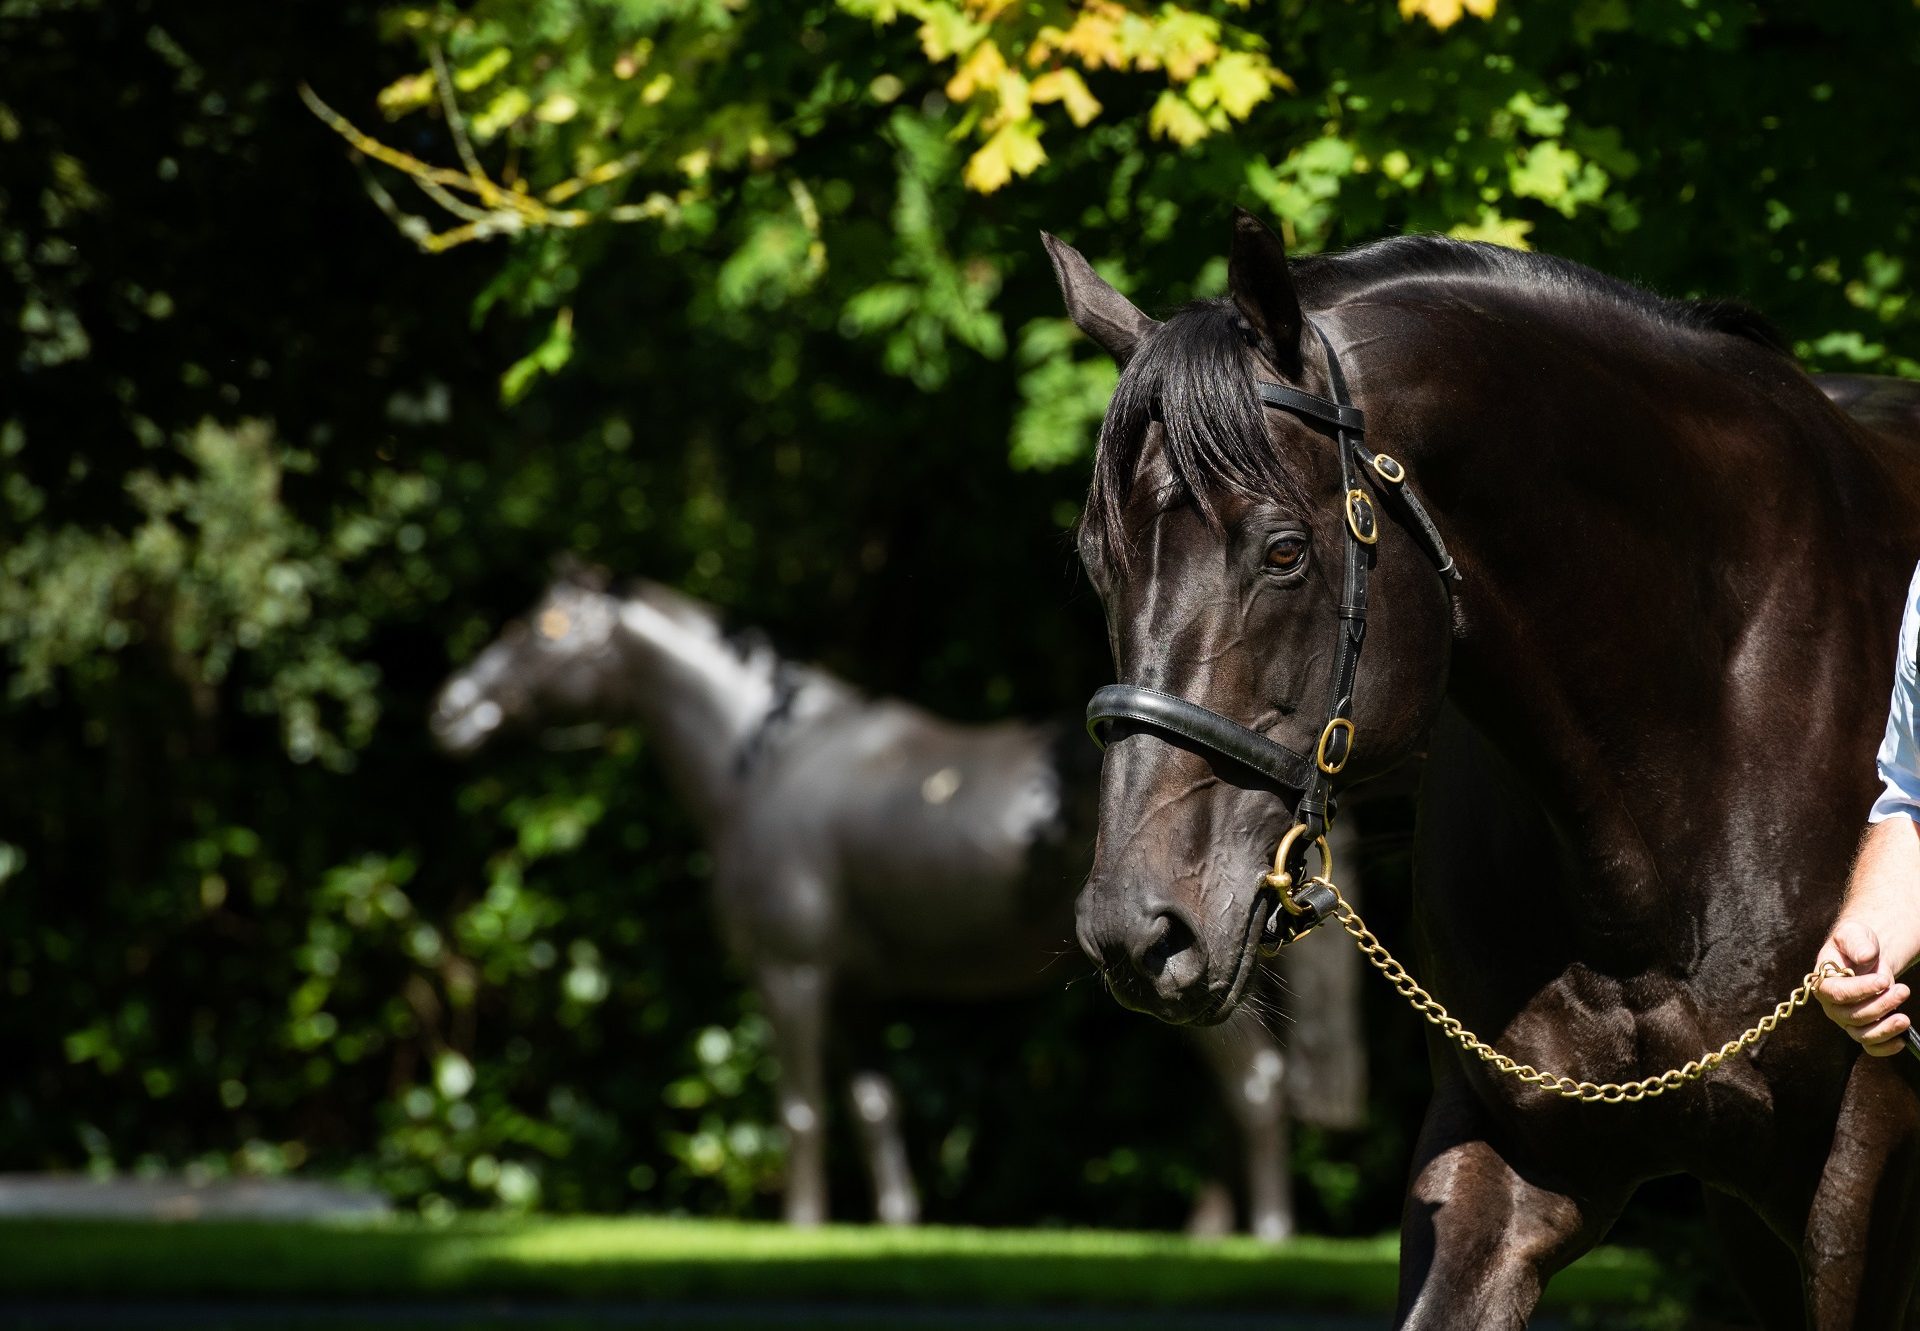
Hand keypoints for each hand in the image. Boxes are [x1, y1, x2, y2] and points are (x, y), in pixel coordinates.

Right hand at [1817, 919, 1911, 1056]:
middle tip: (1903, 990)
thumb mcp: (1853, 933)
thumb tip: (1865, 957)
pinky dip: (1885, 1047)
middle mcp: (1832, 1006)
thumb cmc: (1856, 944)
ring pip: (1863, 1033)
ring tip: (1905, 1017)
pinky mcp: (1862, 1029)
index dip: (1860, 990)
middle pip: (1853, 1016)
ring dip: (1886, 1028)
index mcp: (1823, 983)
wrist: (1866, 956)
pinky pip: (1870, 1046)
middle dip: (1880, 1005)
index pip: (1837, 994)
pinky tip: (1902, 1040)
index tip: (1884, 980)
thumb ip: (1857, 942)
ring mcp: (1846, 1020)